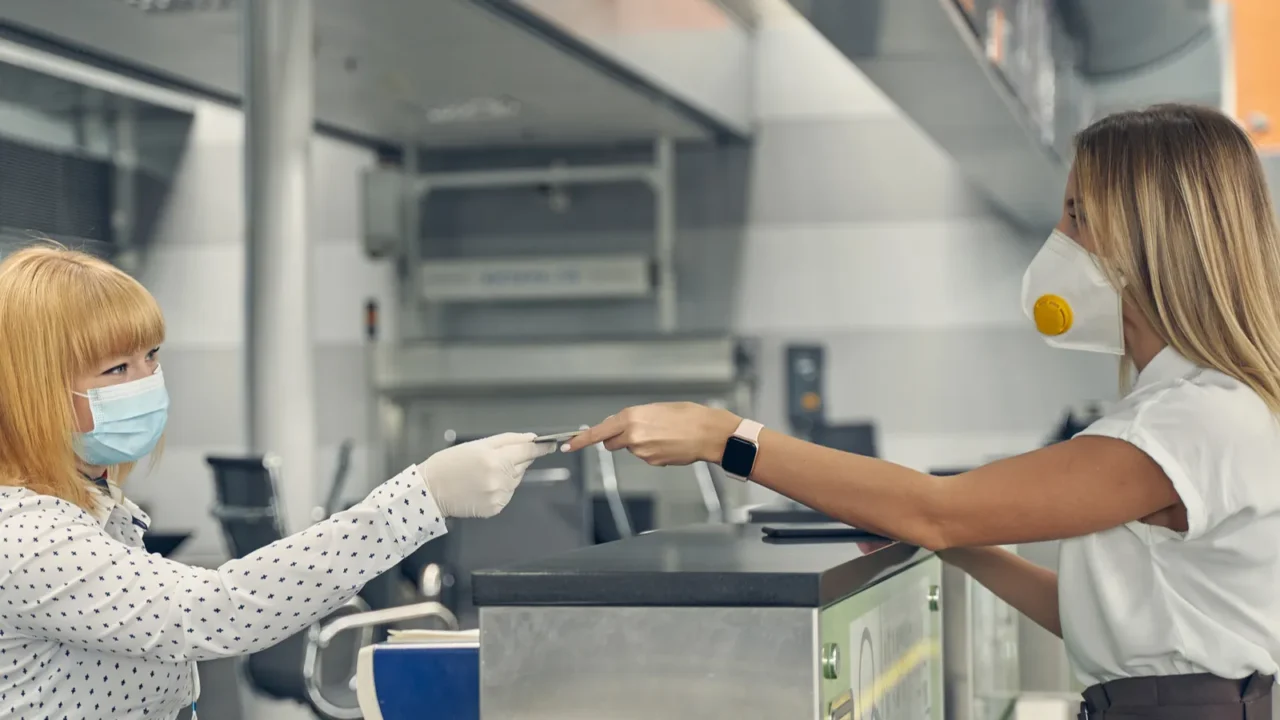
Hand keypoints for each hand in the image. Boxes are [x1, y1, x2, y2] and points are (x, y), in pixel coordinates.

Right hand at [418, 433, 552, 517]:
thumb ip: (508, 440)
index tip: (551, 444)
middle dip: (514, 461)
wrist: (430, 490)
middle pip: (522, 466)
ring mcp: (498, 496)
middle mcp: (500, 479)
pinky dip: (499, 489)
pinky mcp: (494, 508)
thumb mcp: (477, 445)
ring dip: (506, 475)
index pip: (528, 452)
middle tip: (492, 459)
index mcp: (496, 459)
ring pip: (514, 481)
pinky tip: (481, 486)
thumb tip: (532, 439)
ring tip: (482, 474)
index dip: (541, 448)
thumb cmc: (450, 463)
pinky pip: (506, 495)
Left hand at [561, 402, 740, 466]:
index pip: (598, 431)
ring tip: (663, 434)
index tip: (568, 446)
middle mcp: (632, 435)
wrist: (709, 433)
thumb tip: (621, 425)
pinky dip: (653, 451)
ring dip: (640, 443)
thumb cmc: (688, 416)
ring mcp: (642, 451)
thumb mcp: (657, 409)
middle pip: (610, 443)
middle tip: (638, 431)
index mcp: (631, 417)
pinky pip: (645, 456)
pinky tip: (668, 443)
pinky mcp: (652, 462)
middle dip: (617, 439)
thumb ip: (634, 418)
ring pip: (630, 449)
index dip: (580, 440)